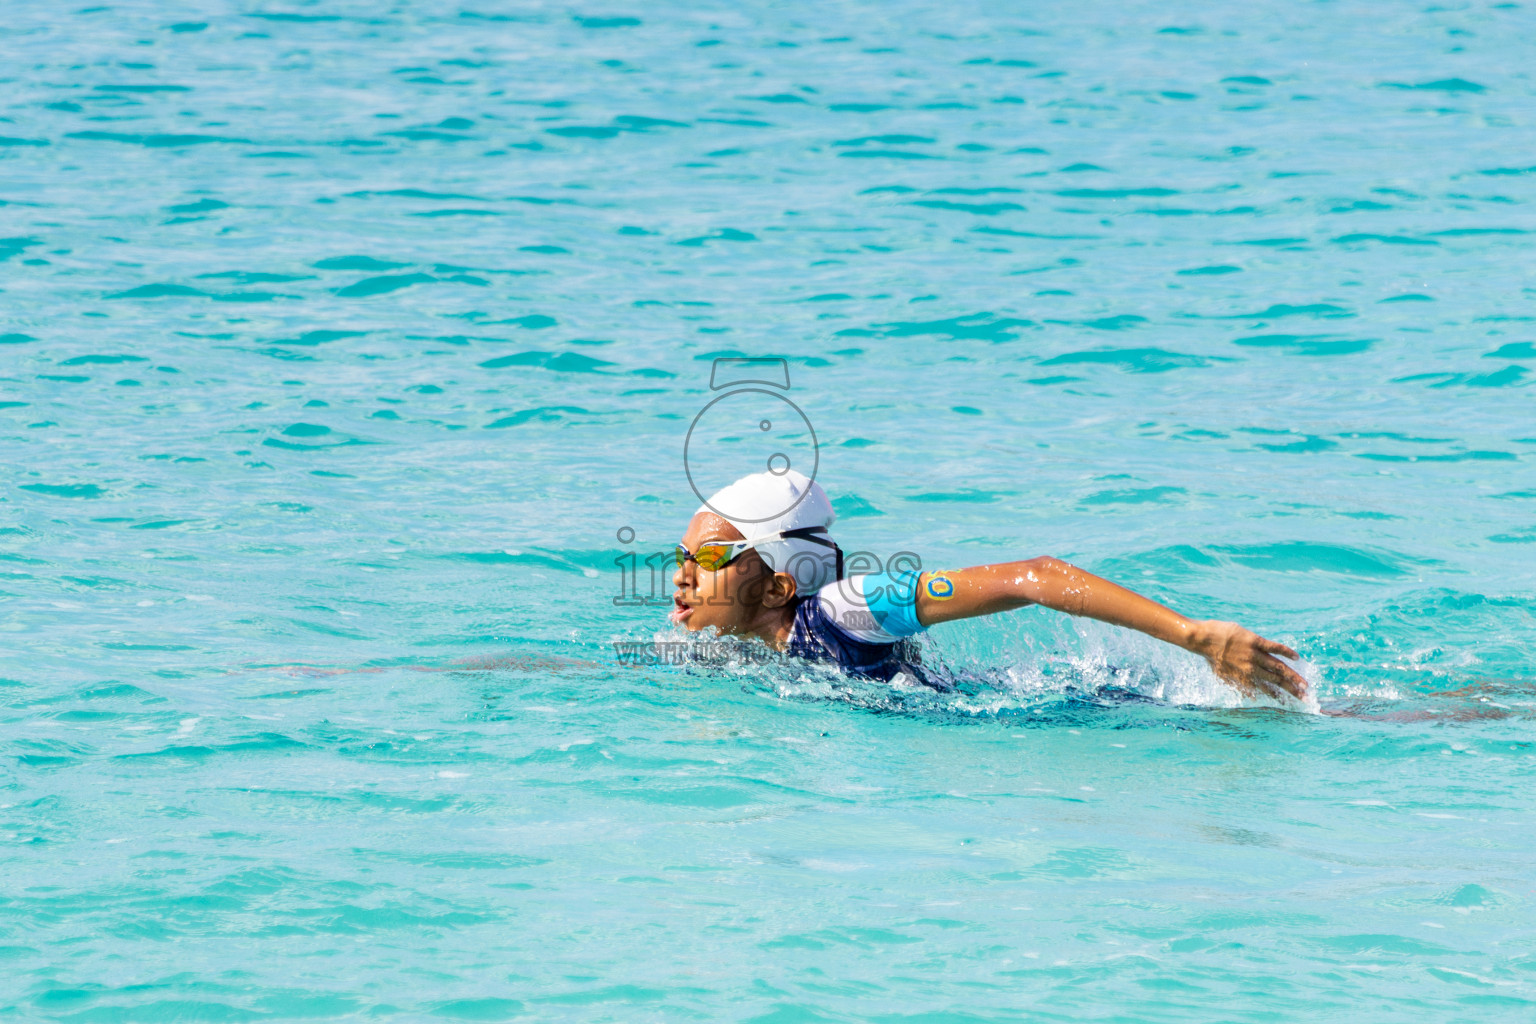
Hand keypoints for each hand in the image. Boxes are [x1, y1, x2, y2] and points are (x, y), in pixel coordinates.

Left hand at [1190, 620, 1307, 699]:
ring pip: (1279, 667)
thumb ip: (1239, 686)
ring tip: (1305, 685)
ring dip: (1293, 677)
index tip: (1291, 703)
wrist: (1202, 640)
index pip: (1267, 691)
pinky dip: (1286, 652)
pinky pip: (1274, 647)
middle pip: (1277, 681)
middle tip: (1306, 698)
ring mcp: (1253, 654)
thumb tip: (1252, 697)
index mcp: (1244, 678)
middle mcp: (1251, 669)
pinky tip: (1297, 657)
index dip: (1281, 698)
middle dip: (1292, 691)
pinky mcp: (1254, 641)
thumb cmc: (1212, 658)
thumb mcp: (1223, 677)